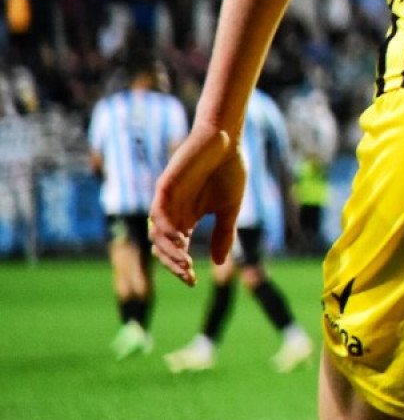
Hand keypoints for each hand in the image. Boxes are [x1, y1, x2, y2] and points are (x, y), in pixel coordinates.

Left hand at [148, 121, 246, 285]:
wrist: (227, 139)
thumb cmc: (229, 170)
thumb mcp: (230, 208)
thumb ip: (224, 234)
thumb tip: (218, 263)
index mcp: (187, 218)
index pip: (176, 250)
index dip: (181, 267)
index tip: (193, 280)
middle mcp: (173, 212)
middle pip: (163, 246)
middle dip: (173, 263)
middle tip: (188, 274)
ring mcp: (167, 200)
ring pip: (157, 233)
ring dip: (168, 251)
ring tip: (185, 262)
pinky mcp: (165, 187)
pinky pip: (158, 212)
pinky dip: (165, 228)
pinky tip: (180, 239)